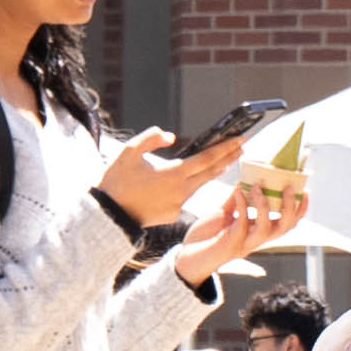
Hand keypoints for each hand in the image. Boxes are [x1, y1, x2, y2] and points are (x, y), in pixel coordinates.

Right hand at [94, 122, 254, 236]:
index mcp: (173, 173)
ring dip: (213, 172)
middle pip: (211, 172)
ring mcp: (178, 204)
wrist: (109, 215)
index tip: (239, 140)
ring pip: (200, 184)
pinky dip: (192, 186)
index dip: (225, 148)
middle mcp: (180, 190)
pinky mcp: (173, 214)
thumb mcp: (128, 152)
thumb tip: (170, 136)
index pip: (207, 158)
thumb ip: (150, 138)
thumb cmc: (116, 182)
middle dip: (228, 158)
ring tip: (223, 161)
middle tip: (240, 148)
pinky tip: (191, 180)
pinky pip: (186, 196)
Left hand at [175, 166, 306, 283]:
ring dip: (265, 205)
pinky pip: (242, 224)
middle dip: (289, 206)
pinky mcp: (230, 244)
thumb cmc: (206, 236)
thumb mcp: (224, 214)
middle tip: (287, 186)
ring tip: (257, 185)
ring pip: (266, 228)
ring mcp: (244, 244)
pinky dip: (242, 205)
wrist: (186, 257)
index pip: (287, 223)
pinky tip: (238, 191)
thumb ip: (237, 199)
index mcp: (259, 232)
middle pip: (285, 227)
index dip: (299, 209)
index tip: (304, 189)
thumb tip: (246, 178)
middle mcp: (256, 240)